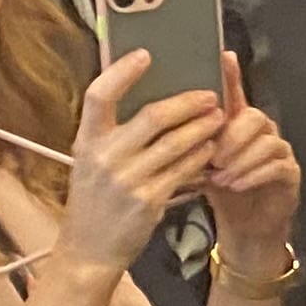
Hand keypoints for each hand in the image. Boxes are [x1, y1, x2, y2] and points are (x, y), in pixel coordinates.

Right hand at [59, 54, 225, 270]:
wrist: (89, 250)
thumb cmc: (94, 200)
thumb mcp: (91, 162)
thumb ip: (112, 133)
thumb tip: (146, 96)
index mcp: (86, 141)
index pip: (98, 96)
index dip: (122, 72)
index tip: (145, 54)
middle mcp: (105, 157)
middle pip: (152, 116)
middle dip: (187, 103)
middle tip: (209, 95)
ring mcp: (127, 180)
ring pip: (176, 143)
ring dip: (203, 128)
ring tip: (219, 118)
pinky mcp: (149, 201)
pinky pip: (184, 171)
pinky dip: (201, 157)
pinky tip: (211, 150)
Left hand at [199, 53, 299, 262]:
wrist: (245, 228)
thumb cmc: (221, 192)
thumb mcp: (200, 165)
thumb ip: (190, 144)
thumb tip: (162, 129)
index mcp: (236, 125)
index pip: (235, 93)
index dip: (232, 74)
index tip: (224, 56)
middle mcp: (260, 132)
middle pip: (254, 116)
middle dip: (232, 135)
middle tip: (213, 156)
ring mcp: (278, 151)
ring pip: (267, 142)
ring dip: (240, 159)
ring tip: (220, 177)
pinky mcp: (289, 173)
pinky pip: (277, 165)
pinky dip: (253, 175)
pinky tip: (236, 185)